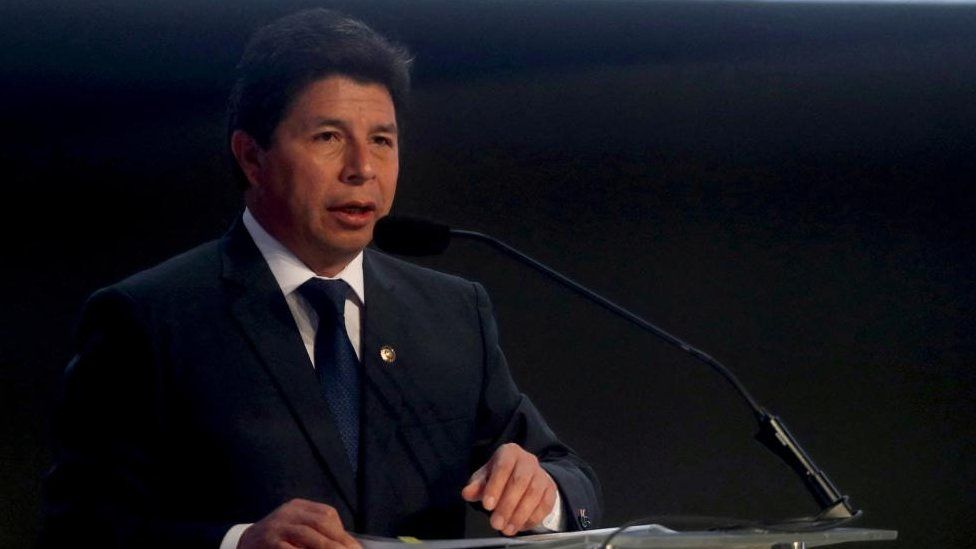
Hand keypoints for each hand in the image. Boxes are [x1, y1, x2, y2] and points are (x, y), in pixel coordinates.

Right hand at [239, 498, 360, 548]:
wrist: (242, 543)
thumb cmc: (276, 538)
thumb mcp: (295, 527)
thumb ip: (316, 532)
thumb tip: (346, 544)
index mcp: (298, 507)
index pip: (327, 514)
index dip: (342, 532)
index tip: (355, 548)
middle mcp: (288, 513)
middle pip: (320, 522)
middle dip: (339, 541)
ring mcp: (277, 527)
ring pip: (307, 535)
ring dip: (326, 548)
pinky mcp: (269, 542)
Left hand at [461, 443, 556, 535]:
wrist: (524, 475)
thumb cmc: (500, 476)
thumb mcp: (485, 477)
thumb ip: (476, 485)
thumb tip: (468, 493)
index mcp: (509, 453)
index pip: (503, 467)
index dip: (495, 486)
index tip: (487, 506)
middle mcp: (528, 461)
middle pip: (520, 481)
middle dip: (507, 505)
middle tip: (496, 523)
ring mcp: (542, 474)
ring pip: (534, 494)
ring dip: (520, 514)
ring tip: (507, 529)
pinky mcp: (551, 489)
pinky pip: (545, 504)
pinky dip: (533, 518)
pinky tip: (521, 526)